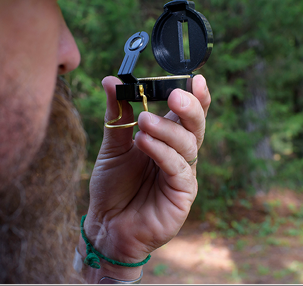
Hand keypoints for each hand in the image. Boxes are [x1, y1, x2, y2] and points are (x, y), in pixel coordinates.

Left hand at [81, 74, 209, 279]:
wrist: (106, 225)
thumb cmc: (112, 186)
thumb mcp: (113, 145)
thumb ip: (117, 115)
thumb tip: (110, 80)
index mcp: (168, 139)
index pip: (187, 114)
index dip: (197, 96)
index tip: (196, 78)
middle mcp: (180, 155)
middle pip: (196, 126)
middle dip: (190, 108)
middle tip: (175, 95)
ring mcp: (183, 175)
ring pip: (188, 145)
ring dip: (167, 130)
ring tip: (144, 122)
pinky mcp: (182, 195)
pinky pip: (179, 169)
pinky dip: (162, 152)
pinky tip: (144, 143)